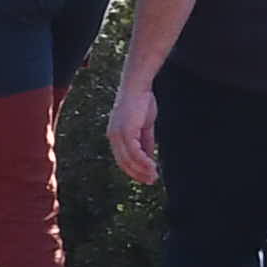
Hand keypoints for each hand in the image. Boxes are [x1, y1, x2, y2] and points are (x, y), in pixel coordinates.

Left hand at [109, 70, 160, 185]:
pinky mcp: (125, 132)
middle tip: (151, 180)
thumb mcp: (145, 125)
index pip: (122, 158)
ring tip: (153, 177)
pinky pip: (134, 152)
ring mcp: (118, 135)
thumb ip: (146, 141)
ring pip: (129, 160)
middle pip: (124, 163)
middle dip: (138, 173)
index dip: (134, 169)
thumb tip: (149, 157)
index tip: (146, 176)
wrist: (138, 86)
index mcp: (115, 135)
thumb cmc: (142, 101)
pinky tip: (152, 166)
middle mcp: (113, 137)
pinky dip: (143, 162)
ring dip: (142, 170)